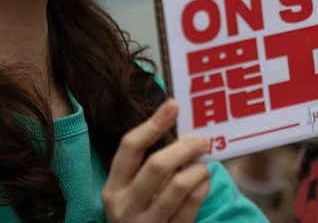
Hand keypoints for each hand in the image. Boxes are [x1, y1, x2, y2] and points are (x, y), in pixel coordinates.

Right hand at [102, 100, 211, 222]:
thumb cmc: (140, 215)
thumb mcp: (133, 193)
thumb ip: (150, 167)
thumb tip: (180, 131)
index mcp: (113, 189)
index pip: (130, 147)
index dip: (153, 124)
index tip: (173, 106)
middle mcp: (125, 206)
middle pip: (157, 165)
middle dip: (185, 148)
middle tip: (203, 141)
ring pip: (179, 185)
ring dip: (198, 170)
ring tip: (204, 167)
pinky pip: (193, 204)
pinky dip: (203, 188)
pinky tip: (203, 184)